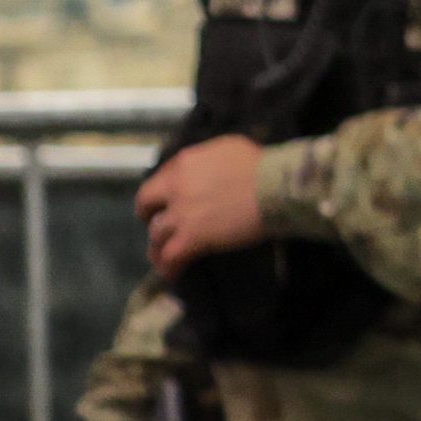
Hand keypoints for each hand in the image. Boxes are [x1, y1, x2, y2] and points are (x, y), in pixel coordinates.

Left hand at [136, 136, 266, 276]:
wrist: (274, 188)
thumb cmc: (260, 165)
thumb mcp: (228, 147)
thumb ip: (206, 158)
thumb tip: (205, 171)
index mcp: (184, 164)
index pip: (160, 176)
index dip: (162, 190)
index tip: (167, 198)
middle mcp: (175, 188)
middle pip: (146, 204)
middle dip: (148, 215)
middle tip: (156, 223)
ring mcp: (181, 215)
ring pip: (155, 234)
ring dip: (158, 245)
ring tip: (162, 256)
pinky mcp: (192, 238)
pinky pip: (170, 256)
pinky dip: (169, 266)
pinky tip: (172, 272)